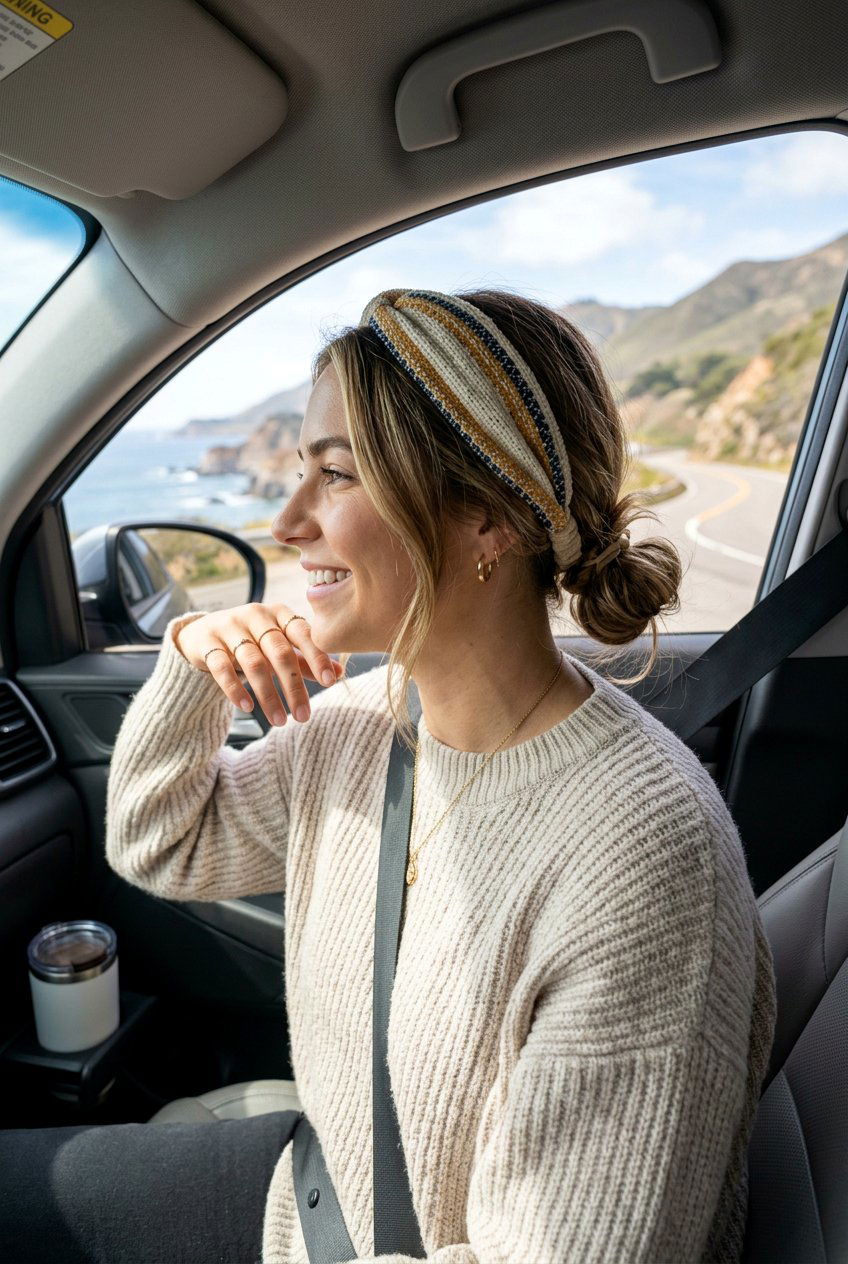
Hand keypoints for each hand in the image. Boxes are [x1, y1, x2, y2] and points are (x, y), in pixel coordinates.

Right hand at [174, 603, 343, 725]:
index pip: (302, 633)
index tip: (330, 682)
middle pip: (279, 652)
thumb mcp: (279, 646)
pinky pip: (222, 667)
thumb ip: (305, 659)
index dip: (317, 657)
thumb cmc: (252, 640)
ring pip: (253, 662)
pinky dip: (235, 688)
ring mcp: (229, 626)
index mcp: (279, 613)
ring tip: (279, 721)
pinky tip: (247, 708)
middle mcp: (255, 615)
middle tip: (303, 716)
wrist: (202, 633)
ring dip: (268, 694)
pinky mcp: (207, 642)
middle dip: (293, 686)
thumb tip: (339, 673)